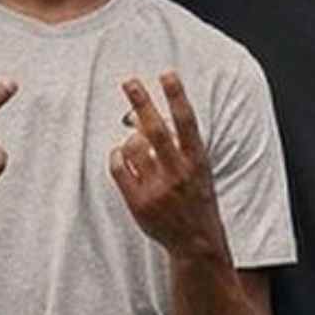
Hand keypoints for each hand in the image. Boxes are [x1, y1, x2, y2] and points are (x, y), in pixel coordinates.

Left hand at [110, 73, 228, 259]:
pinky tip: (122, 159)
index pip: (187, 122)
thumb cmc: (195, 197)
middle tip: (130, 82)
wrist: (196, 240)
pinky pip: (119, 168)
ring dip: (129, 138)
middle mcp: (178, 173)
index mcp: (197, 161)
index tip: (167, 74)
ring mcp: (158, 188)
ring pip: (132, 147)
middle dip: (142, 103)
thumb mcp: (197, 169)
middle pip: (156, 130)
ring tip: (133, 140)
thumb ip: (176, 144)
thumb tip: (140, 117)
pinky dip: (117, 157)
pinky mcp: (139, 202)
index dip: (177, 96)